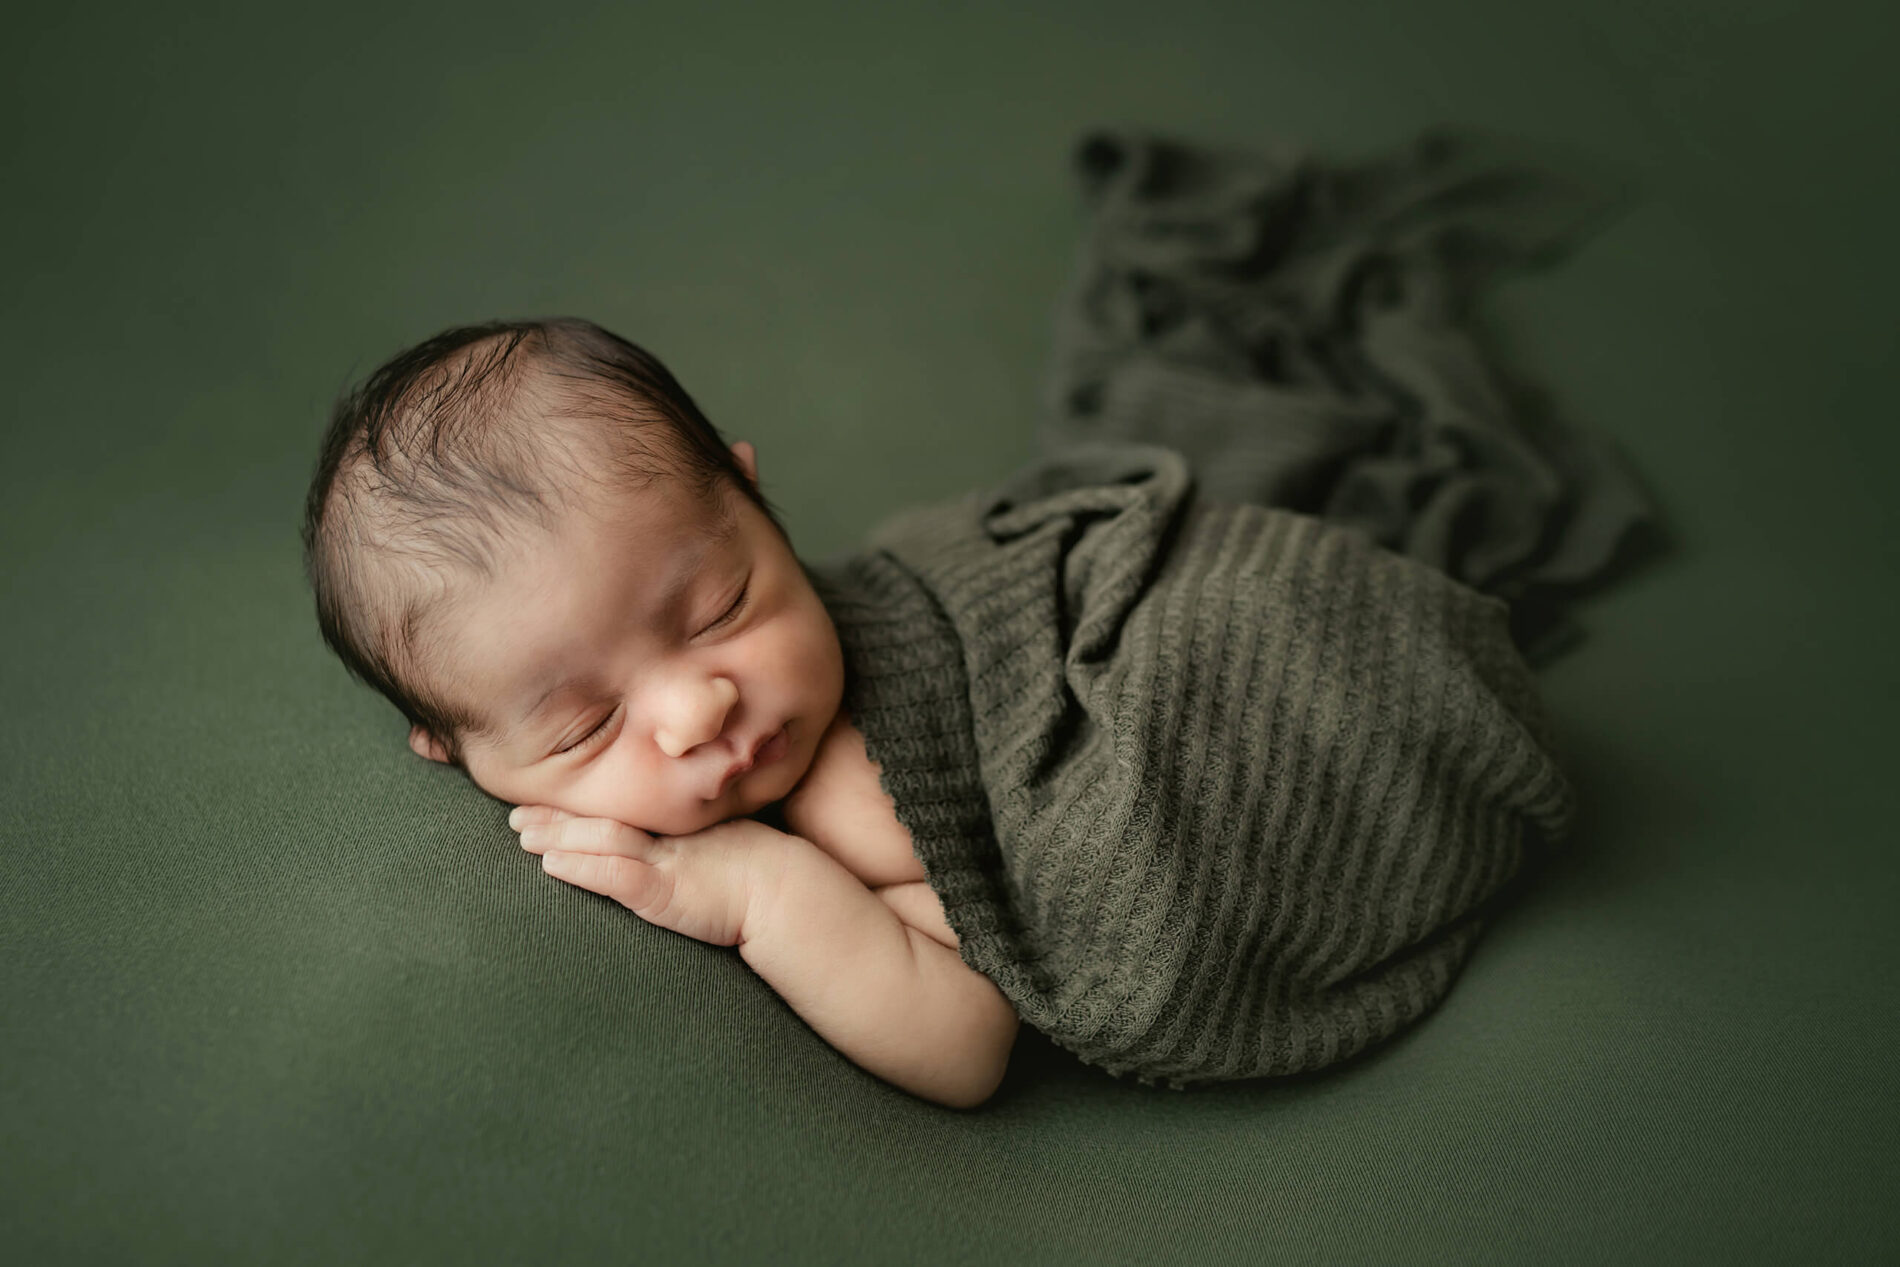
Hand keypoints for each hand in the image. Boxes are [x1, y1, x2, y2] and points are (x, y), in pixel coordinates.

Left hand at [511, 806, 791, 947]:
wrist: (785, 892)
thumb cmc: (759, 873)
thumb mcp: (718, 850)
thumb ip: (690, 848)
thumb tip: (671, 852)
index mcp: (676, 828)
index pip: (619, 811)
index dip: (581, 807)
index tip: (546, 802)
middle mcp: (666, 837)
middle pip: (602, 820)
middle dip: (556, 817)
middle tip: (517, 814)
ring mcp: (665, 862)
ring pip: (600, 840)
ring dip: (558, 836)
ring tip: (523, 834)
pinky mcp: (664, 890)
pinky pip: (614, 875)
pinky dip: (581, 867)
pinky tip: (552, 864)